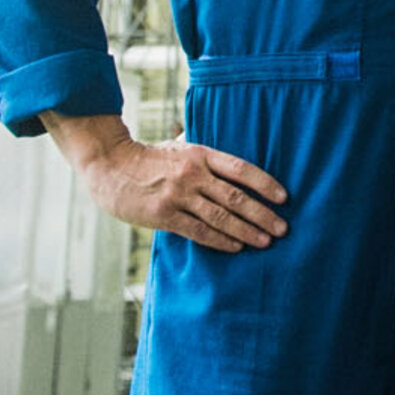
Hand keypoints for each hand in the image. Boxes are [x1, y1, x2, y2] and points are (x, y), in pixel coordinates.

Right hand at [51, 116, 288, 251]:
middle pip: (236, 197)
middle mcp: (194, 173)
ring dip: (246, 231)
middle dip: (262, 214)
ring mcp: (179, 195)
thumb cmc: (150, 158)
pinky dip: (220, 241)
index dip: (265, 184)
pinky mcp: (164, 216)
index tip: (283, 197)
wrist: (111, 166)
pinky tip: (236, 247)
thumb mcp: (180, 146)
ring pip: (220, 217)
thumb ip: (205, 156)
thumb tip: (231, 162)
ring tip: (265, 241)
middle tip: (282, 228)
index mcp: (202, 153)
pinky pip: (198, 231)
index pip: (242, 169)